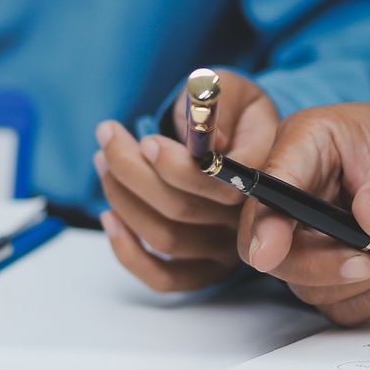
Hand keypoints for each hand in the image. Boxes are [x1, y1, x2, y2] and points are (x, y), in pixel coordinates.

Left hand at [96, 70, 279, 291]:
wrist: (245, 139)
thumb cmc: (234, 112)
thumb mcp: (233, 90)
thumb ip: (222, 103)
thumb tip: (208, 138)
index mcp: (265, 176)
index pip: (222, 186)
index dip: (177, 168)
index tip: (146, 141)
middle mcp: (250, 221)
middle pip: (183, 210)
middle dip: (133, 171)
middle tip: (109, 136)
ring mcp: (228, 251)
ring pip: (165, 237)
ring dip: (122, 198)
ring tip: (104, 159)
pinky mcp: (206, 271)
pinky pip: (165, 279)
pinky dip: (128, 253)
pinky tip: (109, 216)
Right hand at [238, 103, 369, 325]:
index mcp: (306, 145)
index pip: (270, 189)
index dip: (265, 223)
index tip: (271, 252)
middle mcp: (300, 194)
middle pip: (274, 250)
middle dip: (321, 265)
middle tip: (368, 261)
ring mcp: (314, 238)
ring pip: (306, 285)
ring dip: (358, 282)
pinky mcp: (334, 272)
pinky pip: (337, 306)